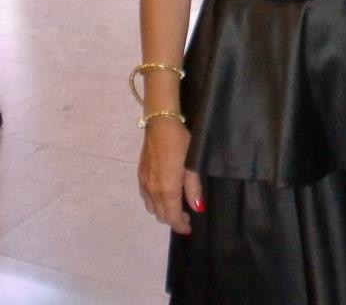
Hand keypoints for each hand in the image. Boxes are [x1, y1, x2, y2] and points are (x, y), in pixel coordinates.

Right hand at [137, 120, 203, 234]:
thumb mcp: (192, 164)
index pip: (172, 217)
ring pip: (152, 208)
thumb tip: (197, 208)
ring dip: (163, 211)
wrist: (160, 123)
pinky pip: (145, 198)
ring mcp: (144, 183)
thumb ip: (193, 188)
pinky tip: (163, 194)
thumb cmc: (180, 142)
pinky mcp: (140, 175)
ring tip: (176, 205)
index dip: (180, 226)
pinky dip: (154, 202)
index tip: (189, 229)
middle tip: (187, 216)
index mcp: (167, 190)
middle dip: (173, 219)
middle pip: (161, 215)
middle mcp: (152, 191)